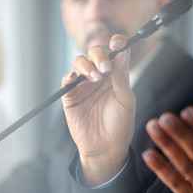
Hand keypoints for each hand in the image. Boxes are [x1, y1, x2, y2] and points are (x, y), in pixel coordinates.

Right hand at [62, 35, 135, 185]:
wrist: (106, 149)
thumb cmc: (120, 125)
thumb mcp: (125, 101)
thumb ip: (121, 78)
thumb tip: (120, 53)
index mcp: (117, 75)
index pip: (116, 51)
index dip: (116, 43)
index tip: (117, 44)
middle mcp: (100, 76)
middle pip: (95, 53)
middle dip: (99, 55)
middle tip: (104, 68)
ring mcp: (84, 85)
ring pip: (79, 62)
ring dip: (85, 65)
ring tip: (94, 77)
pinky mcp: (70, 96)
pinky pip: (66, 80)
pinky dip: (69, 76)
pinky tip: (74, 78)